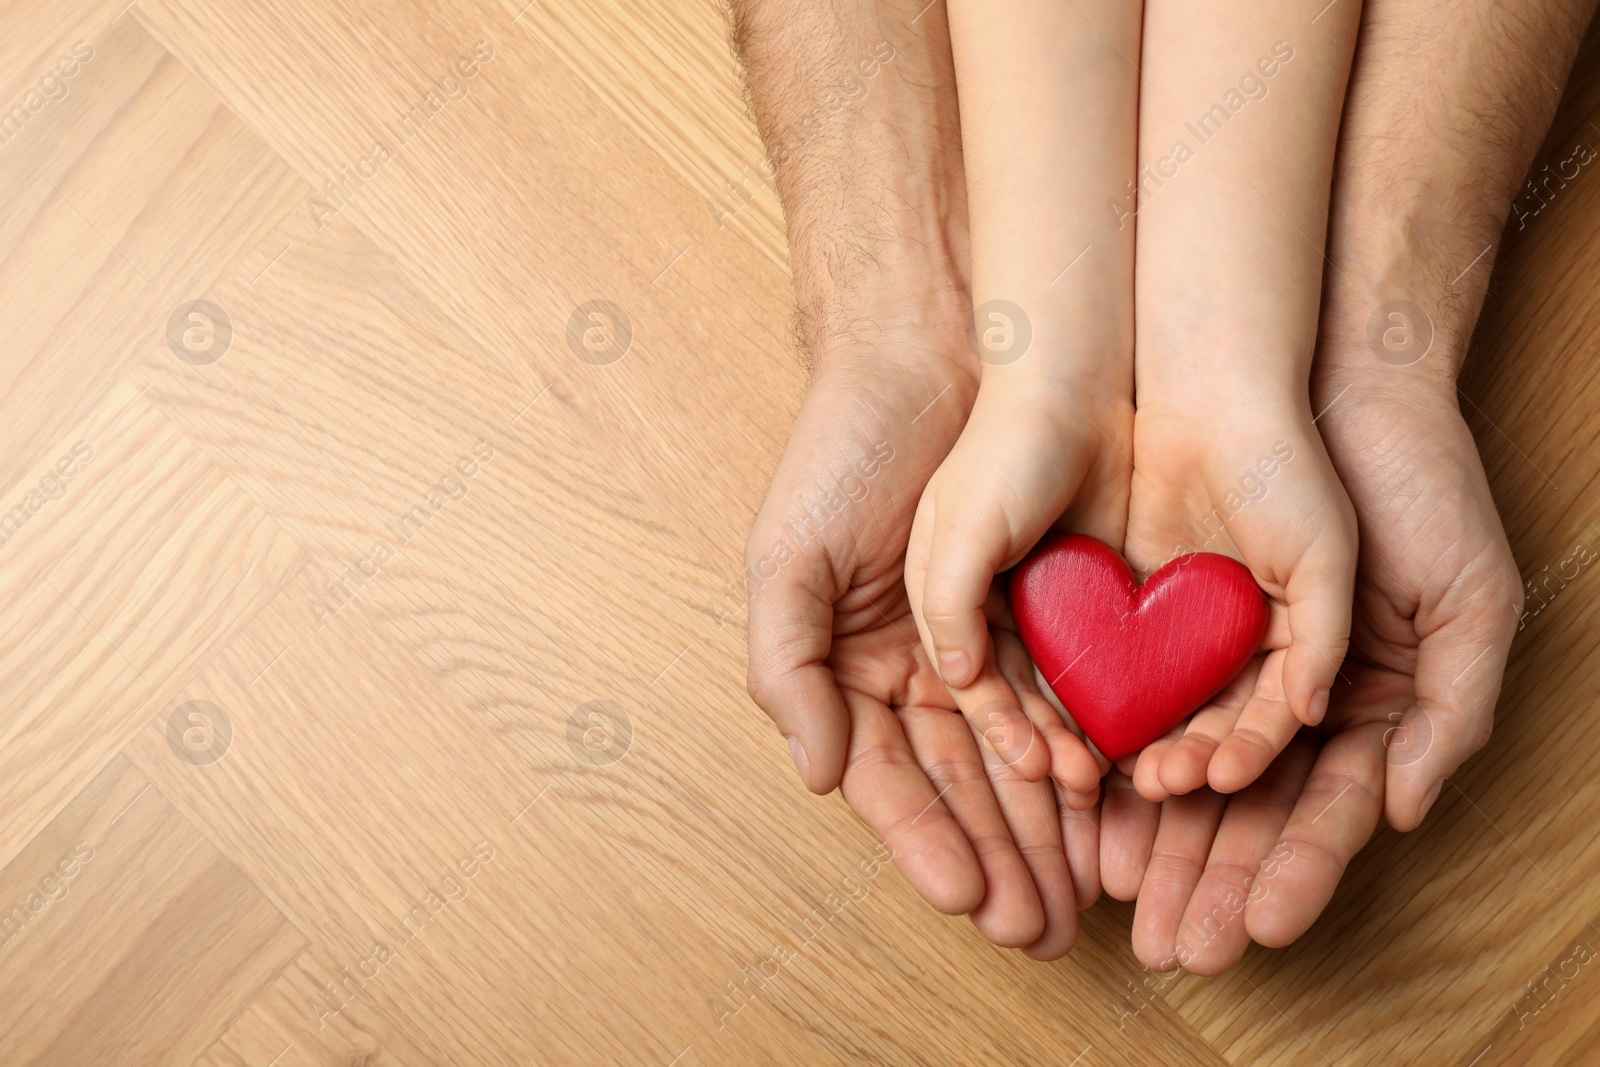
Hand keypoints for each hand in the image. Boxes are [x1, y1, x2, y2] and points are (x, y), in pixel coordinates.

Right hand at [746, 344, 1099, 955]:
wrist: (930, 354)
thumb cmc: (843, 452)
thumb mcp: (788, 557)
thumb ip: (789, 669)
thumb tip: (817, 774)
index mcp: (853, 669)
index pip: (890, 779)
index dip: (926, 842)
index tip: (970, 898)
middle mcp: (920, 669)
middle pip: (964, 787)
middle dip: (1000, 858)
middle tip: (1039, 928)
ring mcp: (988, 641)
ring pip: (1024, 753)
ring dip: (1050, 824)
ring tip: (1085, 887)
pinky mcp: (1050, 607)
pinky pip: (1072, 691)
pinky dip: (1089, 744)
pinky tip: (1115, 796)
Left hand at [1096, 0, 1591, 968]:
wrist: (1330, 375)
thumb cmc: (1418, 487)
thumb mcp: (1470, 602)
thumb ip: (1451, 711)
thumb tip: (1401, 811)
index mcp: (1355, 703)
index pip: (1316, 811)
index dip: (1288, 870)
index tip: (1254, 925)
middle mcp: (1278, 689)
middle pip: (1236, 805)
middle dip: (1204, 870)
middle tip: (1172, 935)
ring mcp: (1217, 650)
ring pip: (1175, 753)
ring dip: (1150, 817)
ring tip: (1122, 871)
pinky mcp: (1157, 606)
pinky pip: (1128, 684)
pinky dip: (1110, 735)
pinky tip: (1088, 781)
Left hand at [1123, 407, 1356, 798]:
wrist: (1215, 385)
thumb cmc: (1292, 465)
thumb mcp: (1329, 555)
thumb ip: (1326, 639)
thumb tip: (1310, 715)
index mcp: (1296, 636)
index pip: (1273, 716)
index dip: (1248, 751)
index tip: (1218, 778)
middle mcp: (1237, 635)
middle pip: (1210, 715)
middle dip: (1185, 754)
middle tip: (1155, 783)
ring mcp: (1180, 613)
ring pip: (1156, 692)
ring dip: (1139, 731)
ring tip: (1112, 763)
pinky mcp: (1128, 588)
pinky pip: (1110, 648)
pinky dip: (1097, 684)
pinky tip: (1079, 713)